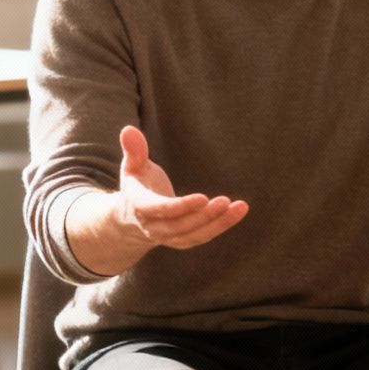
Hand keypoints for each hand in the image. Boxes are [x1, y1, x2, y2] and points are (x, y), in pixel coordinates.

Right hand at [115, 126, 247, 250]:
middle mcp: (154, 227)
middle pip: (180, 226)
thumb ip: (134, 150)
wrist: (133, 216)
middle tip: (225, 201)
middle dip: (203, 216)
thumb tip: (128, 129)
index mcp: (140, 206)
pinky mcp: (182, 240)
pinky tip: (237, 211)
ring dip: (218, 223)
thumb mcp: (132, 166)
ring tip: (240, 207)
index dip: (181, 206)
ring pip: (194, 235)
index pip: (160, 210)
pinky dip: (221, 225)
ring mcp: (168, 237)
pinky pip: (203, 236)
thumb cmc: (137, 183)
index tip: (203, 198)